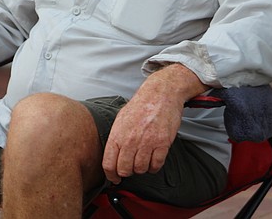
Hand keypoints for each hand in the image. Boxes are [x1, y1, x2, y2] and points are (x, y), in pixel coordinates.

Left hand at [101, 64, 205, 183]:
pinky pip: (156, 165)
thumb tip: (111, 157)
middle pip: (124, 170)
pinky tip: (153, 159)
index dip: (111, 175)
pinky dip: (154, 166)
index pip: (109, 164)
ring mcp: (147, 142)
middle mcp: (130, 139)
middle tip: (131, 167)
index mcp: (117, 134)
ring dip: (142, 168)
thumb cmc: (141, 105)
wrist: (160, 94)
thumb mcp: (121, 119)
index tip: (115, 178)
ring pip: (140, 169)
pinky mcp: (162, 143)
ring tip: (143, 159)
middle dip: (127, 172)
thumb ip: (115, 138)